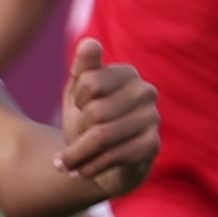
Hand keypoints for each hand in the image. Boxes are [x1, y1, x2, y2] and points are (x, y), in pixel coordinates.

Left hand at [56, 38, 158, 198]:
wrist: (104, 161)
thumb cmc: (89, 122)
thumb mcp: (79, 94)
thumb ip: (82, 68)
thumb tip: (89, 43)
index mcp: (127, 73)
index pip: (89, 82)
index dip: (77, 99)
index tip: (79, 107)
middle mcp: (145, 92)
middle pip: (94, 111)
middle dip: (75, 132)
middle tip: (68, 146)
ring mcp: (152, 119)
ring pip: (102, 136)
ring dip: (76, 155)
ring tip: (64, 164)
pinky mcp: (153, 145)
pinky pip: (114, 156)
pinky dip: (90, 167)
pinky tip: (79, 173)